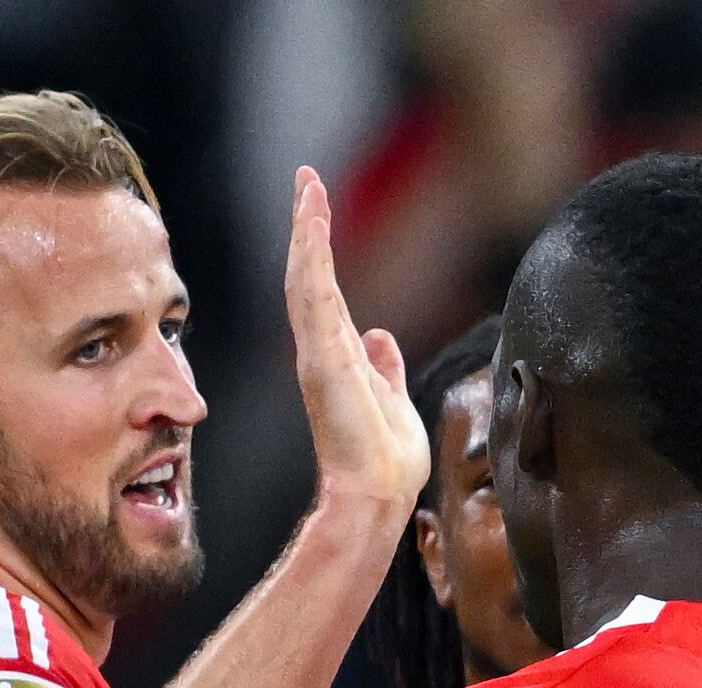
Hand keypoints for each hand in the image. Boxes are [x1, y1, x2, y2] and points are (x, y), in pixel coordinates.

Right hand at [282, 167, 429, 514]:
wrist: (377, 493)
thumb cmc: (387, 461)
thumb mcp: (394, 401)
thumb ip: (384, 368)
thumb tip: (382, 337)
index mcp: (340, 358)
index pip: (327, 293)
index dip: (322, 253)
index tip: (319, 211)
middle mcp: (323, 350)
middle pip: (311, 276)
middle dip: (309, 227)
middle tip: (307, 181)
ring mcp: (318, 351)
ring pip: (307, 277)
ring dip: (308, 228)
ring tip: (308, 185)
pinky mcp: (322, 355)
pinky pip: (312, 291)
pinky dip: (311, 252)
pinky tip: (312, 216)